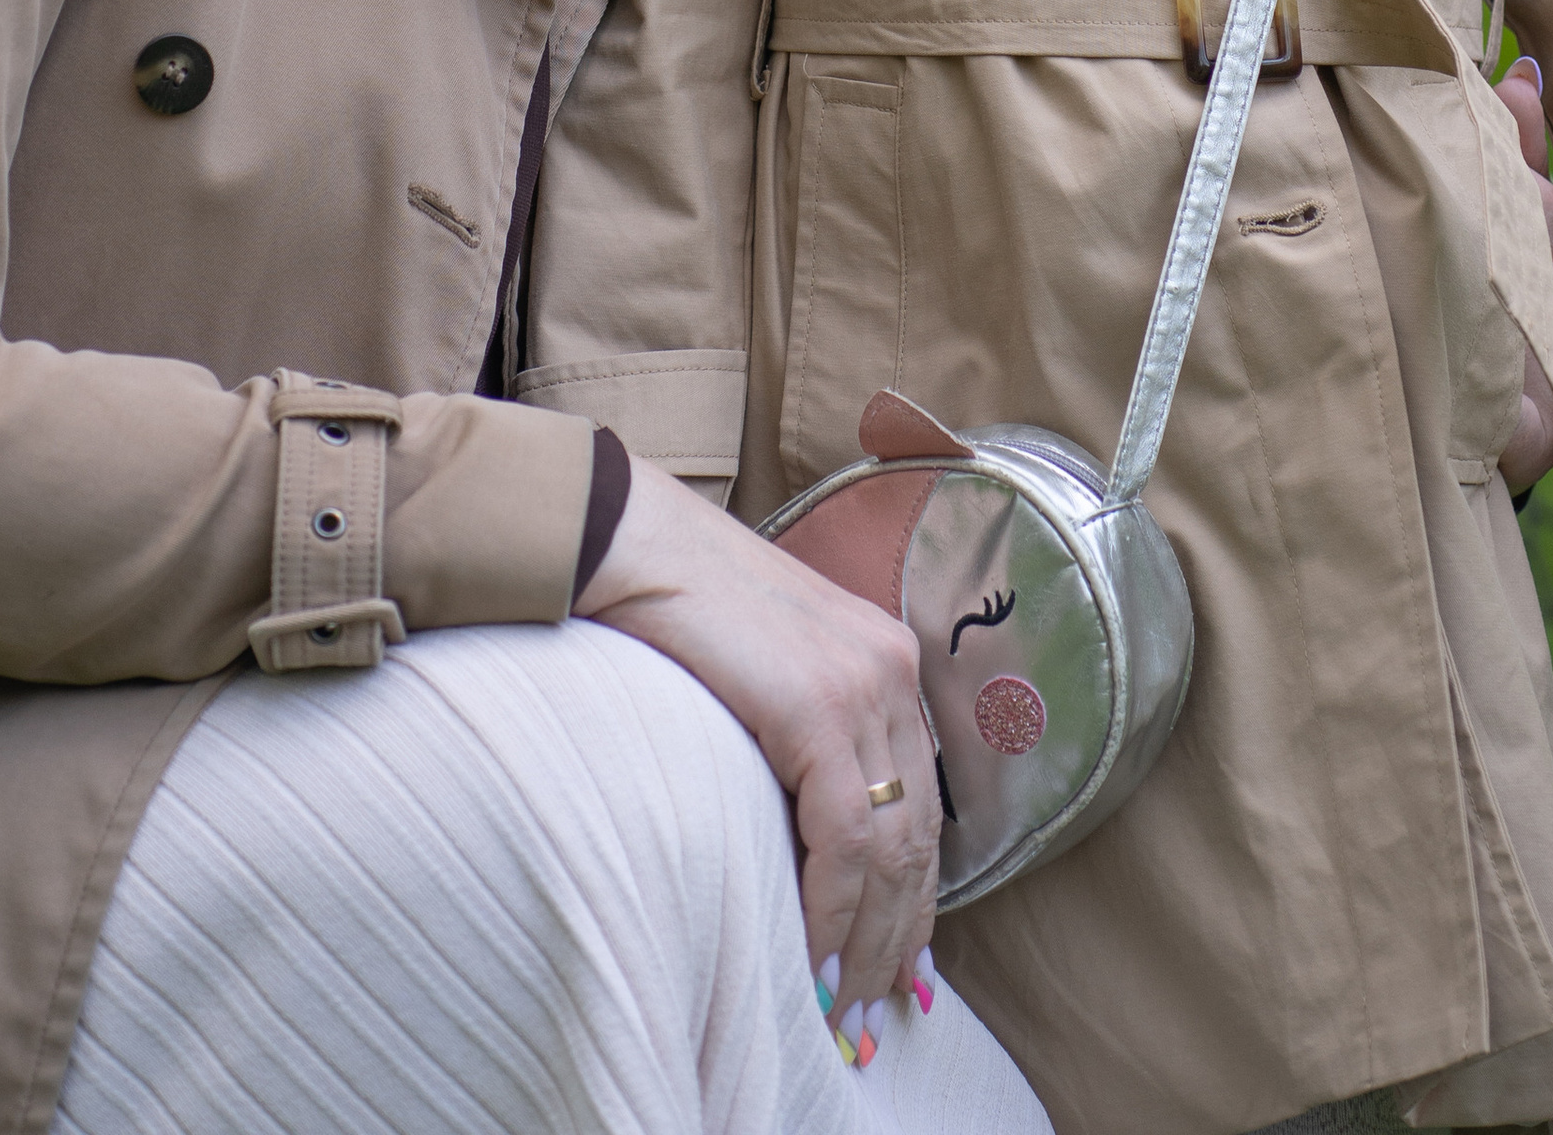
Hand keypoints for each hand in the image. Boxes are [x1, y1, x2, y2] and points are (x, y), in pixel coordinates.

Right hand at [577, 457, 936, 1032]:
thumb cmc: (678, 607)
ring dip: (869, 939)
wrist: (631, 542)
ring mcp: (861, 683)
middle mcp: (890, 668)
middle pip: (917, 834)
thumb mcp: (766, 671)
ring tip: (844, 1005)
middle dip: (898, 934)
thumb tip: (812, 835)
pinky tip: (816, 956)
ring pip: (890, 846)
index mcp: (885, 657)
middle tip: (874, 1011)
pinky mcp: (818, 705)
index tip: (900, 964)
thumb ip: (806, 733)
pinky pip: (844, 836)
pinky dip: (833, 908)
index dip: (915, 894)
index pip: (922, 801)